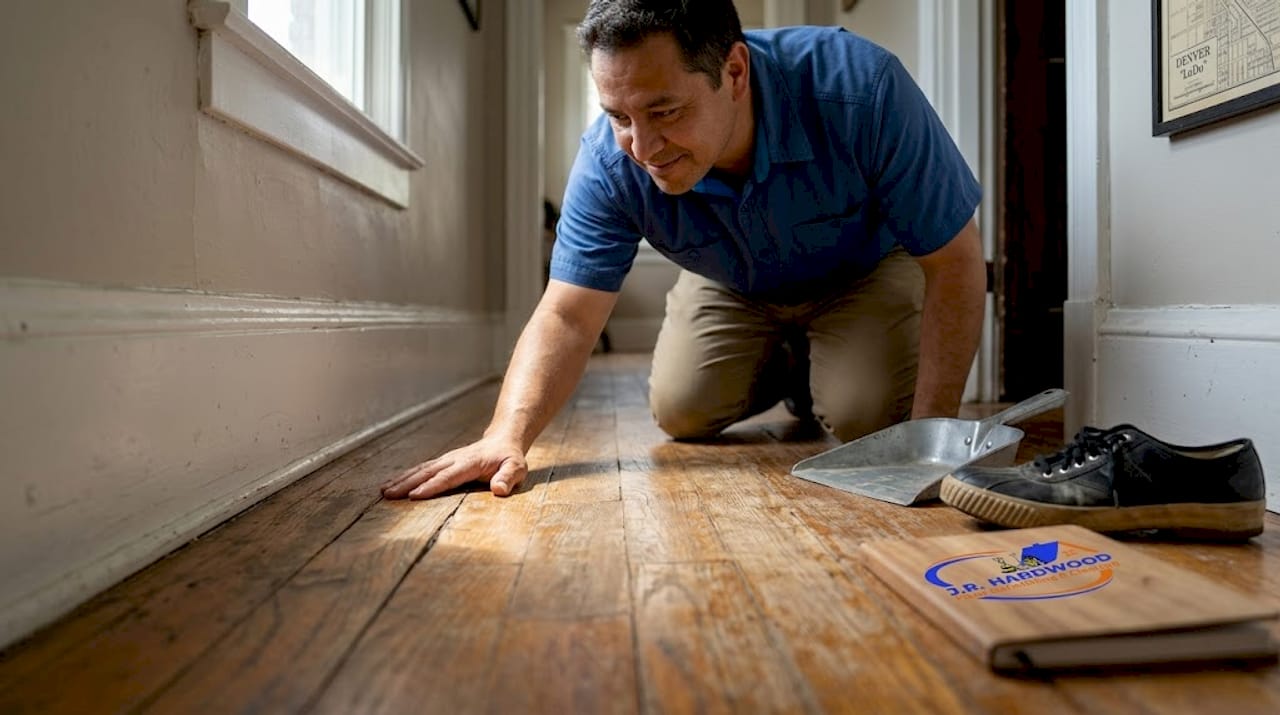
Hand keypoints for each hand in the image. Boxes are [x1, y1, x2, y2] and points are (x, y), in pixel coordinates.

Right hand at [381, 436, 527, 499]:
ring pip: (421, 469)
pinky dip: (406, 476)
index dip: (432, 486)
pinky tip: (392, 483)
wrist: (502, 440)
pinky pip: (422, 469)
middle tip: (389, 495)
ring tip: (384, 491)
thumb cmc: (509, 458)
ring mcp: (446, 459)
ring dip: (402, 479)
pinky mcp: (442, 462)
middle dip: (408, 483)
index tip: (414, 496)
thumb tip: (499, 490)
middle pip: (428, 472)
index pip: (448, 476)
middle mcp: (454, 459)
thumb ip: (508, 477)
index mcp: (470, 463)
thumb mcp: (516, 468)